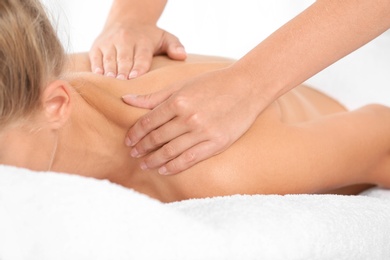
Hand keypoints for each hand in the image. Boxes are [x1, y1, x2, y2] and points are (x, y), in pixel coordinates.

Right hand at [89, 23, 186, 78]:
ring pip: (109, 58)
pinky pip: (96, 57)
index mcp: (143, 41)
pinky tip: (98, 77)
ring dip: (109, 71)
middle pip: (124, 59)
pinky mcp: (98, 46)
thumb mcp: (165, 37)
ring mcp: (110, 43)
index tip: (135, 77)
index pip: (141, 56)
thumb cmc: (149, 36)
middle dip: (123, 71)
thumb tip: (182, 56)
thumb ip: (175, 46)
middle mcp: (125, 40)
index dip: (138, 67)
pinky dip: (96, 67)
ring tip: (110, 83)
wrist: (128, 20)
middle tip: (122, 84)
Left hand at [122, 68, 267, 174]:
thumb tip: (126, 100)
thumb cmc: (213, 83)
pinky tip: (164, 170)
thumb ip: (155, 96)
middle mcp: (188, 117)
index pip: (149, 122)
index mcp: (178, 101)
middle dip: (142, 147)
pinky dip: (174, 167)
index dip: (136, 133)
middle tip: (133, 154)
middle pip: (157, 138)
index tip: (129, 141)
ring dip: (154, 160)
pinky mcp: (216, 143)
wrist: (247, 87)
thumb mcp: (182, 85)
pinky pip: (190, 159)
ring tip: (145, 164)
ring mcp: (203, 132)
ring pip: (171, 151)